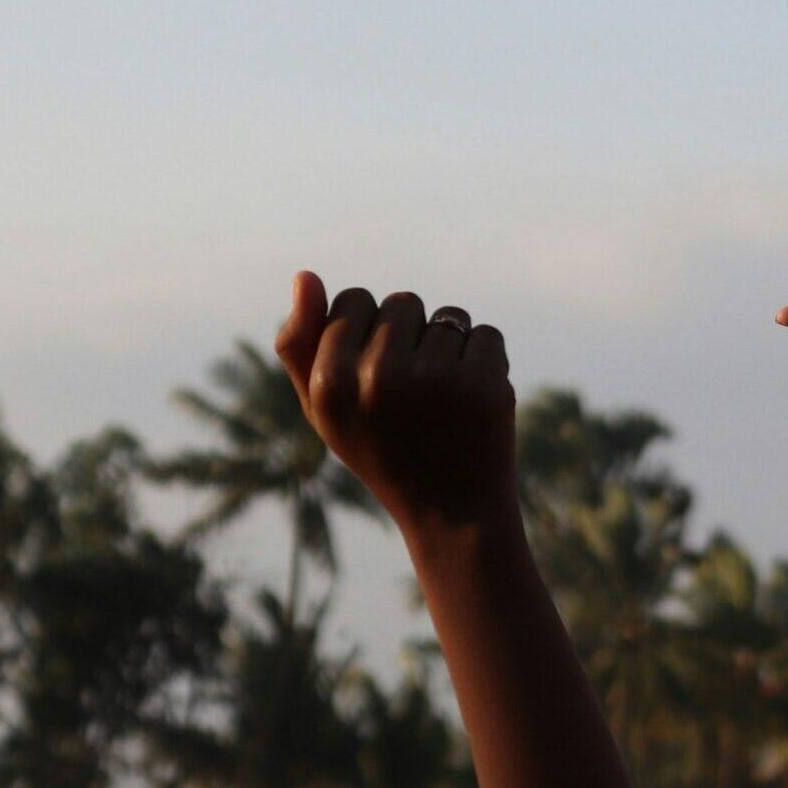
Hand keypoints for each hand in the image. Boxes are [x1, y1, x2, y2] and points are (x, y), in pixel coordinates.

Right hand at [274, 272, 517, 532]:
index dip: (369, 330)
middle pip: (401, 301)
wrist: (453, 512)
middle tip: (413, 393)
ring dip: (450, 346)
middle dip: (410, 335)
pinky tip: (473, 398)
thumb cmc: (382, 452)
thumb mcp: (326, 409)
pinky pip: (485, 332)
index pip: (352, 300)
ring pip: (447, 315)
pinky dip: (484, 359)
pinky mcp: (482, 382)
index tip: (377, 371)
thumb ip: (301, 345)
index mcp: (330, 383)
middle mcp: (377, 377)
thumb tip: (305, 275)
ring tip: (443, 397)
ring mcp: (433, 379)